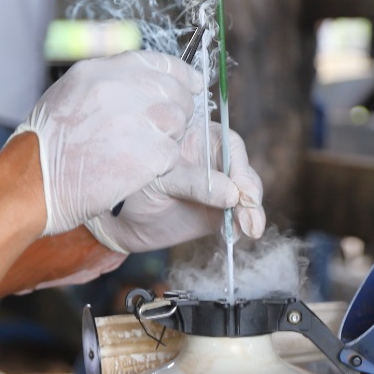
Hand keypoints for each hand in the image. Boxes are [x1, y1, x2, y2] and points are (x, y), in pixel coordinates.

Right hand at [14, 51, 202, 235]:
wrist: (33, 182)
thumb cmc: (45, 146)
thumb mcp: (67, 94)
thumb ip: (104, 82)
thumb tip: (138, 79)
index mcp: (99, 70)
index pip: (156, 62)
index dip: (179, 74)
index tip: (191, 83)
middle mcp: (119, 88)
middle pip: (172, 90)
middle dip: (176, 109)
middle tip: (166, 128)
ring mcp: (136, 119)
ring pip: (178, 120)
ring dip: (169, 137)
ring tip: (144, 152)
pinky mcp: (148, 153)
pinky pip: (172, 153)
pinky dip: (162, 164)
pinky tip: (139, 169)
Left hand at [85, 123, 265, 253]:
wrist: (122, 218)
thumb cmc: (137, 184)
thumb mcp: (162, 178)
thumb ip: (195, 182)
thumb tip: (232, 194)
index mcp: (200, 138)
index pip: (230, 146)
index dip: (241, 167)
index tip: (243, 190)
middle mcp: (215, 161)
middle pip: (243, 172)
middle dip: (250, 194)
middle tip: (250, 215)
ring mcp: (220, 187)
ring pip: (245, 196)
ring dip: (251, 213)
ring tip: (250, 229)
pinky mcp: (218, 213)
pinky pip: (236, 219)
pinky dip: (240, 227)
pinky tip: (237, 235)